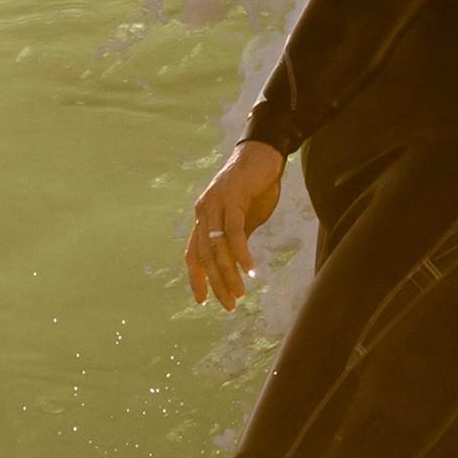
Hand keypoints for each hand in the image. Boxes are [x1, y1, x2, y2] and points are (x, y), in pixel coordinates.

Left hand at [184, 140, 283, 310]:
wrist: (264, 154)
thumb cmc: (255, 186)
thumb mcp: (244, 218)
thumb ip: (236, 238)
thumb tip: (235, 264)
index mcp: (203, 217)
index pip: (193, 254)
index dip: (196, 278)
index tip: (203, 301)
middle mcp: (203, 211)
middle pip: (204, 256)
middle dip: (215, 283)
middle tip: (229, 304)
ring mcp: (216, 204)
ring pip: (217, 247)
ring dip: (228, 274)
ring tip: (240, 293)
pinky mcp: (233, 198)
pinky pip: (234, 232)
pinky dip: (241, 253)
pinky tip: (249, 270)